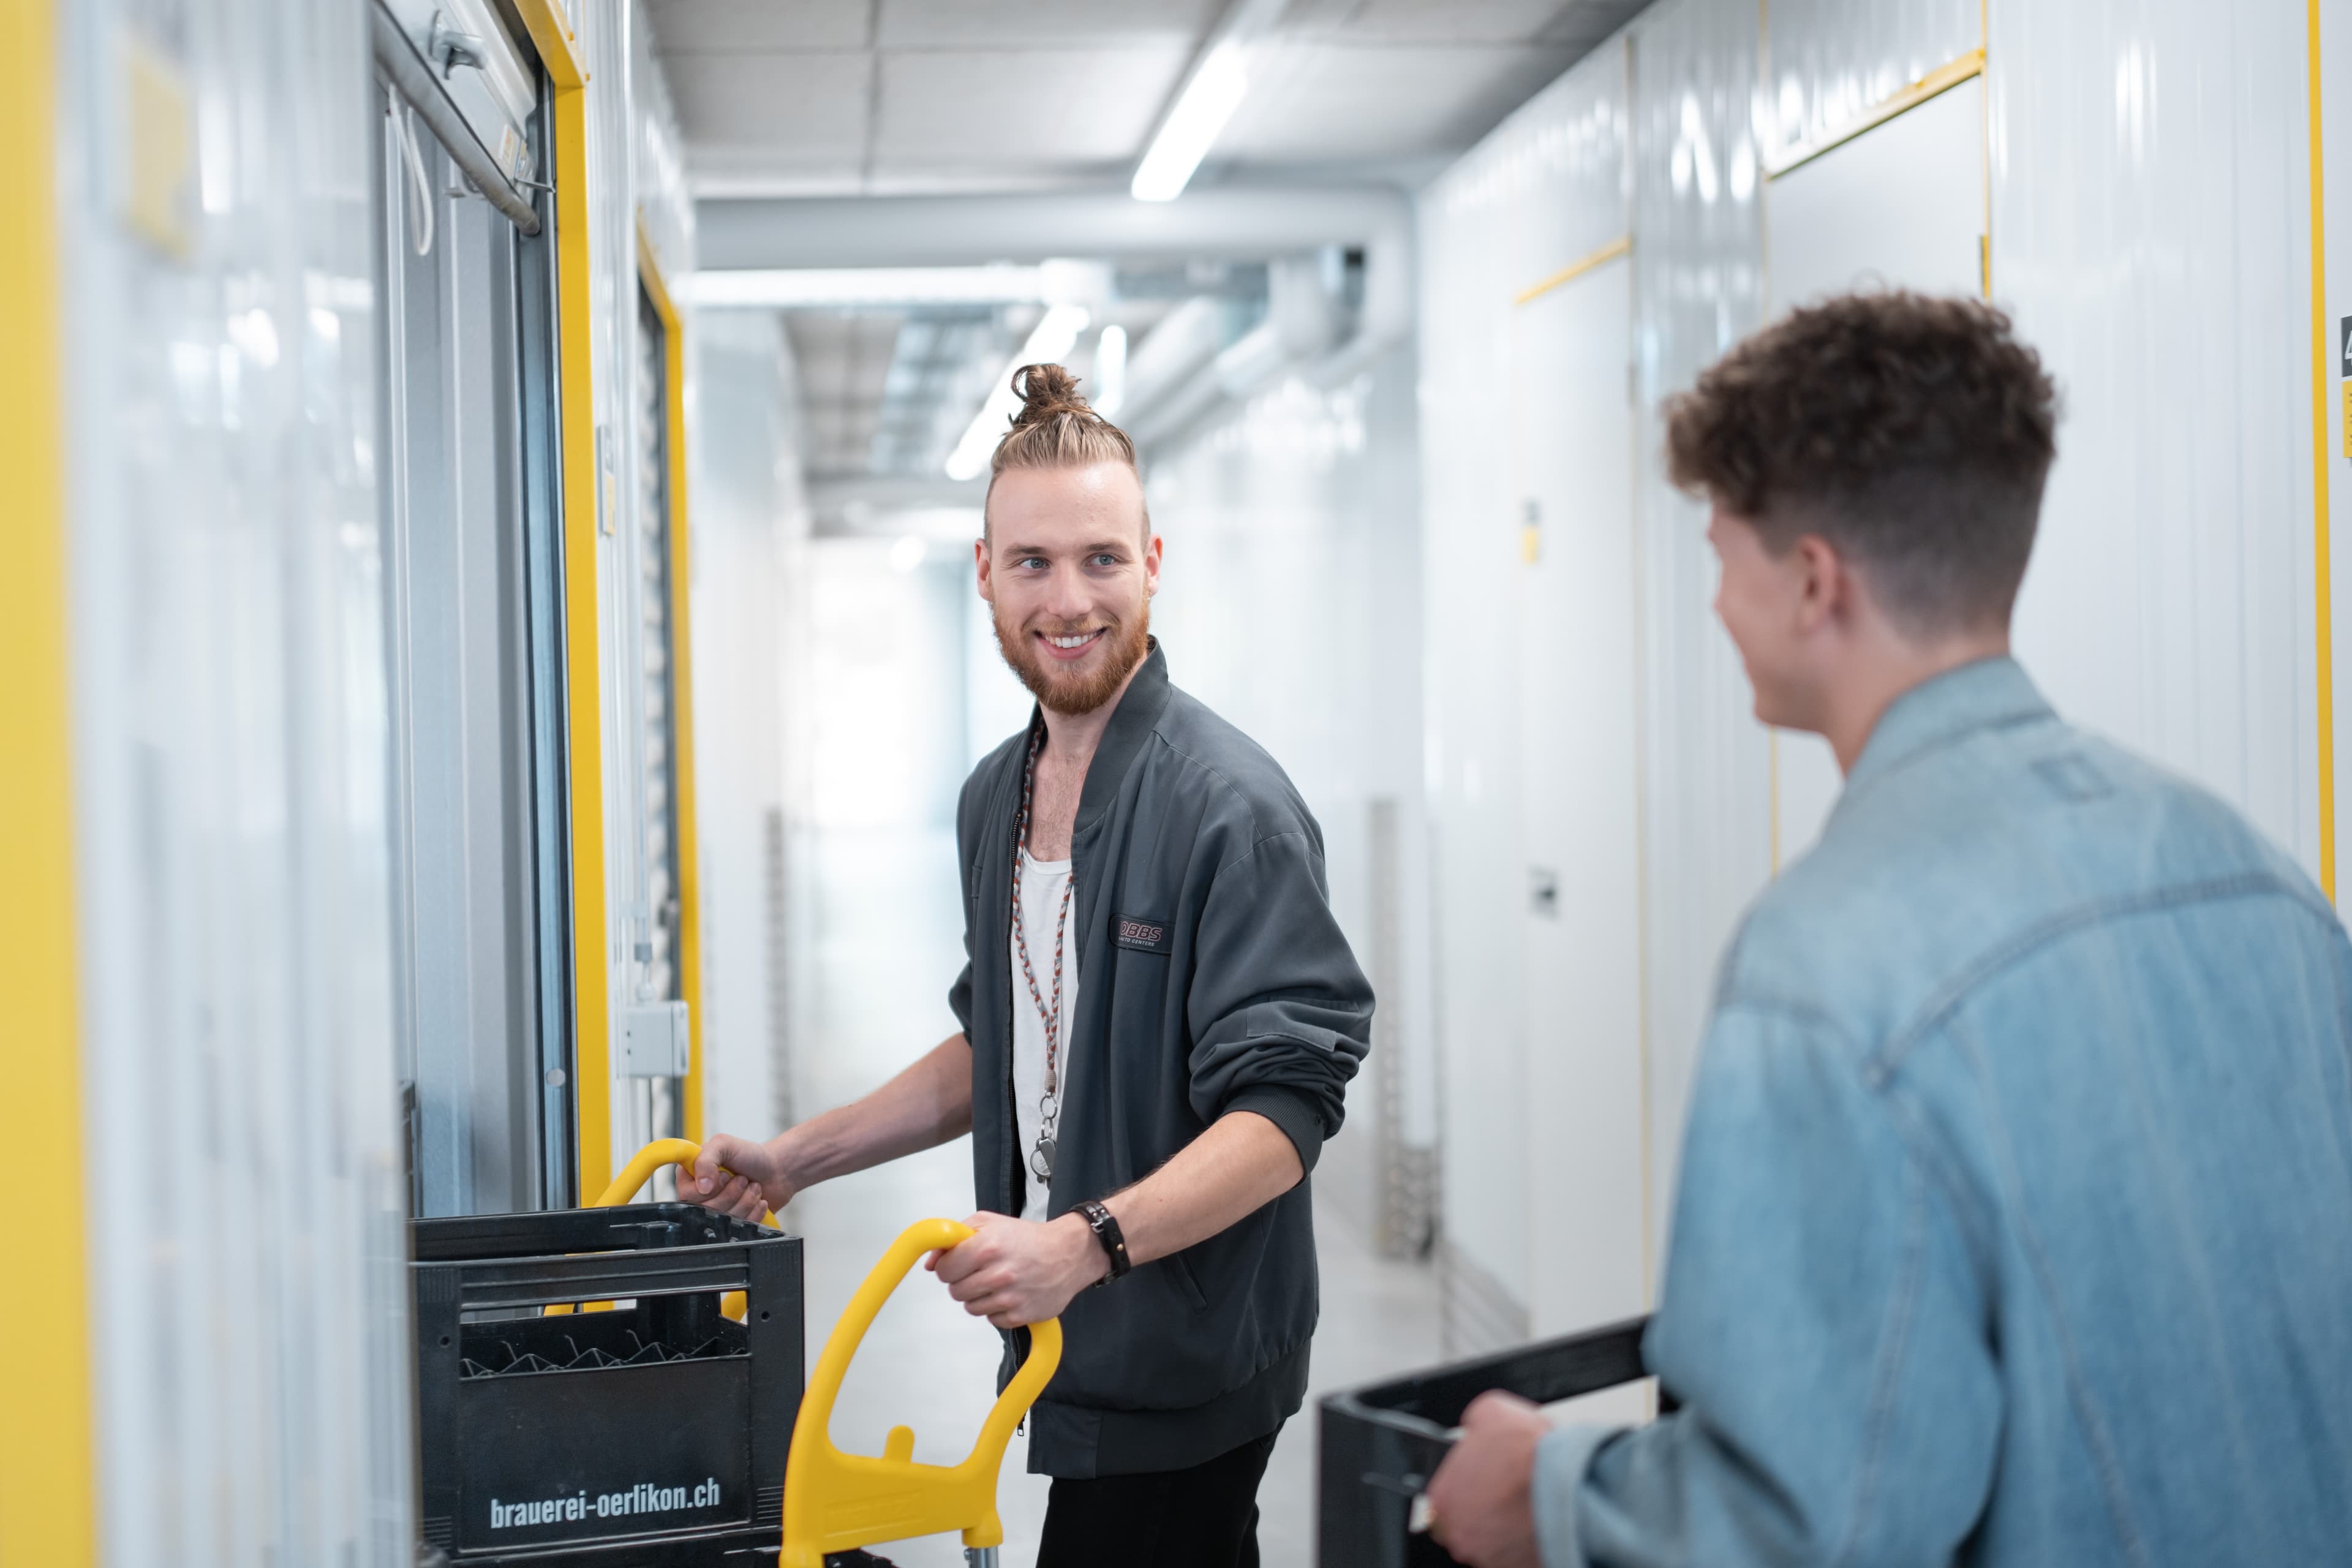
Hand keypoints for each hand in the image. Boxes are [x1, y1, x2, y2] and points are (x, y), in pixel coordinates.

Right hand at [680, 1133, 791, 1221]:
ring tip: (751, 1186)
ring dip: (745, 1200)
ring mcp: (718, 1211)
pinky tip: (757, 1199)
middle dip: (731, 1193)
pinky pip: (740, 1228)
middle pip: (706, 1210)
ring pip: (724, 1220)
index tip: (724, 1175)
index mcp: (692, 1176)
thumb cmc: (750, 1155)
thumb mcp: (724, 1144)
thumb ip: (706, 1159)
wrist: (778, 1169)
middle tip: (742, 1179)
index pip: (688, 1195)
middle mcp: (701, 1196)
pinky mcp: (734, 1224)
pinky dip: (754, 1212)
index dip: (710, 1187)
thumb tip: (702, 1186)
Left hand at [929, 1210, 1106, 1327]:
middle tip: (980, 1271)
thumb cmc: (1028, 1238)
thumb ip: (954, 1237)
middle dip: (963, 1281)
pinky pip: (992, 1320)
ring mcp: (1010, 1297)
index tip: (957, 1264)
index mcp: (987, 1247)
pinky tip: (1010, 1293)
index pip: (944, 1270)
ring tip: (997, 1281)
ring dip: (979, 1296)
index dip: (947, 1266)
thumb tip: (931, 1263)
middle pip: (955, 1291)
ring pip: (971, 1308)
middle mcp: (998, 1273)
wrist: (1068, 1253)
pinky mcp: (1021, 1315)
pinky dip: (997, 1309)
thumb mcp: (988, 1223)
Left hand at [1425, 1392, 1549, 1567]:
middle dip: (1485, 1504)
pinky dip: (1525, 1537)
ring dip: (1506, 1522)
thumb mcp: (1490, 1410)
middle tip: (1506, 1486)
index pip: (1445, 1494)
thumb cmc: (1529, 1455)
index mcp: (1443, 1499)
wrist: (1569, 1486)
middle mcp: (1460, 1536)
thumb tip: (1475, 1426)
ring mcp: (1488, 1558)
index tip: (1484, 1475)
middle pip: (1467, 1520)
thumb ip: (1473, 1423)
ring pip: (1492, 1539)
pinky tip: (1537, 1516)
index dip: (1466, 1481)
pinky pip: (1516, 1552)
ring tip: (1526, 1499)